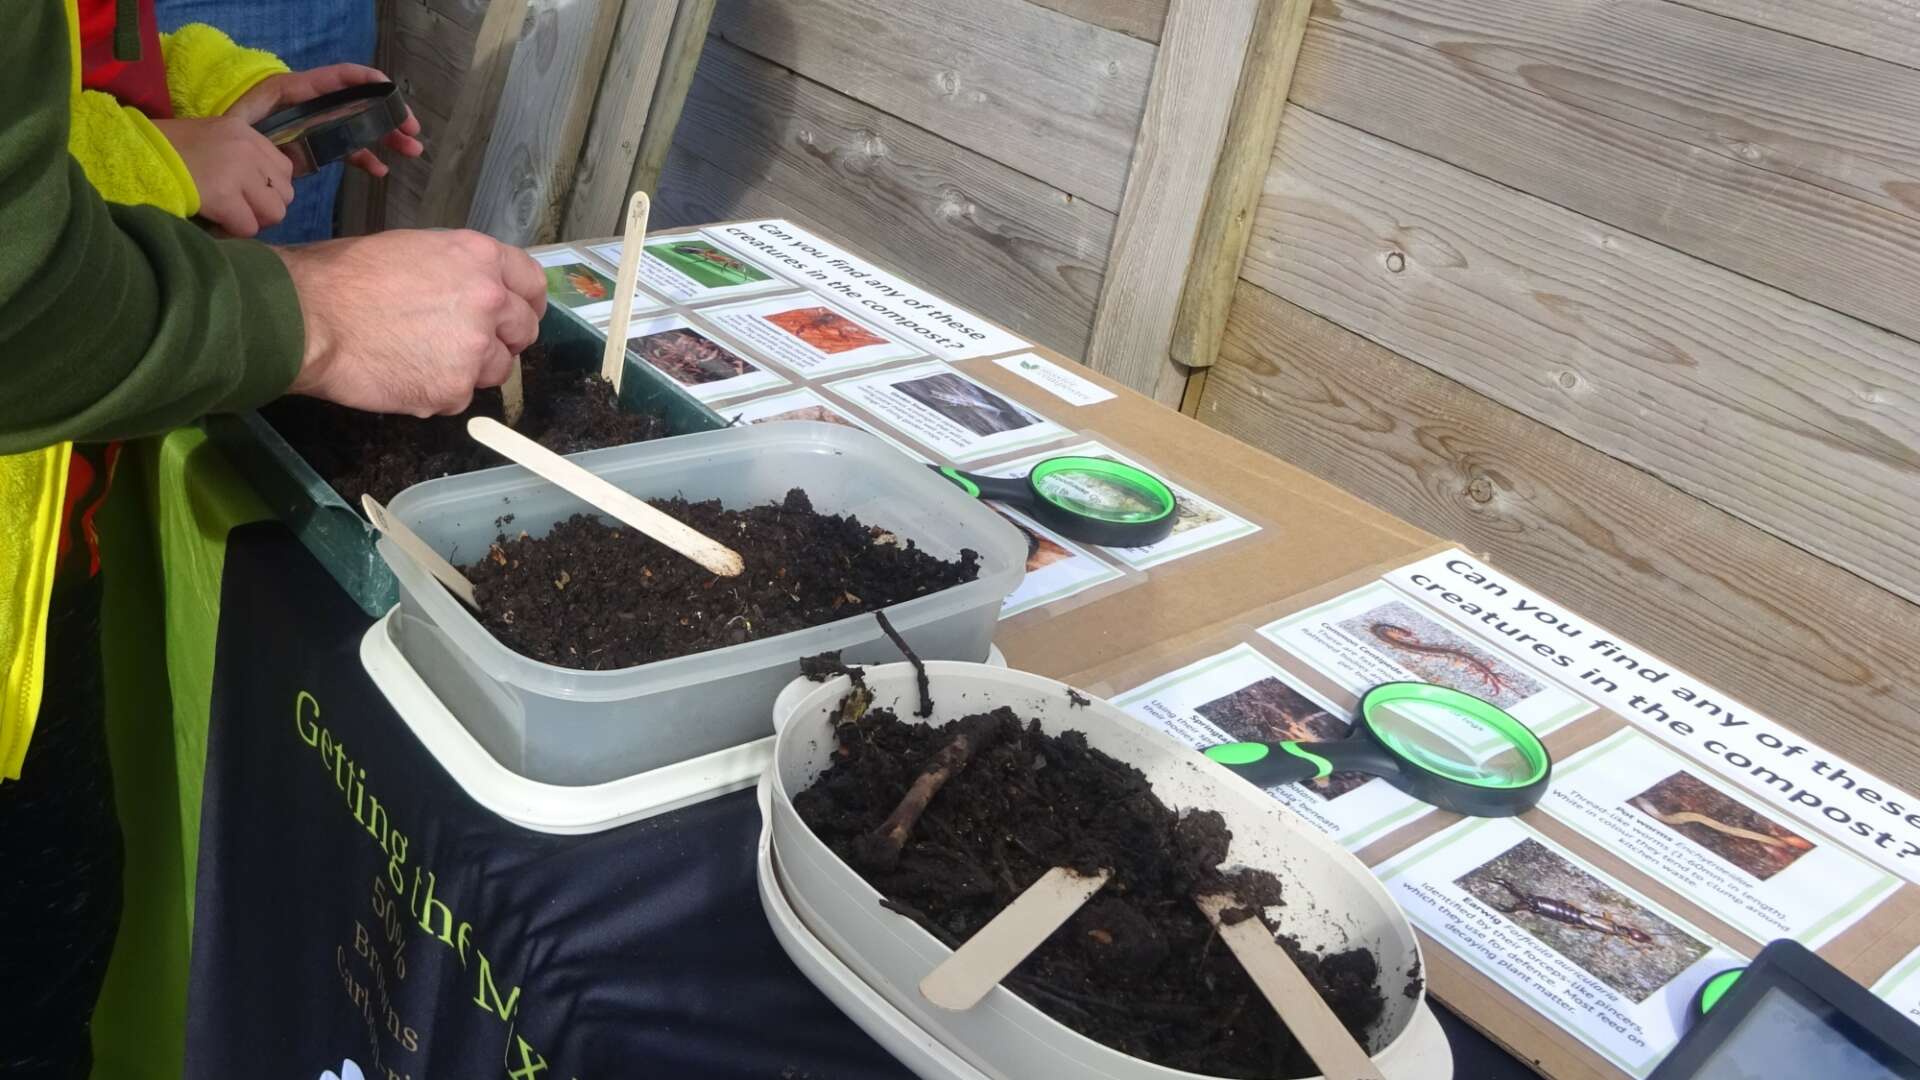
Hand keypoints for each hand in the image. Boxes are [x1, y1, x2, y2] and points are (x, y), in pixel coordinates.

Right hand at [152, 116, 292, 237]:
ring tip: (226, 217)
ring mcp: (237, 169)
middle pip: (286, 194)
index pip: (284, 170)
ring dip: (252, 221)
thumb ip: (241, 158)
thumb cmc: (165, 152)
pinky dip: (232, 232)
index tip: (245, 196)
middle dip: (263, 208)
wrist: (129, 153)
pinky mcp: (223, 194)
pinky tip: (213, 222)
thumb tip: (267, 193)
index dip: (268, 190)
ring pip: (274, 213)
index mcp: (244, 132)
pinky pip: (248, 227)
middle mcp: (247, 147)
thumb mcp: (210, 141)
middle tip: (237, 210)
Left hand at [227, 64, 424, 177]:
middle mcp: (312, 105)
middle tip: (412, 131)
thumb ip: (273, 124)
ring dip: (386, 138)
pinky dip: (365, 158)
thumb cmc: (226, 135)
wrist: (214, 159)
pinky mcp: (316, 146)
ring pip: (359, 127)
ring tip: (411, 150)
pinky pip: (347, 149)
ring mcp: (316, 126)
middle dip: (389, 115)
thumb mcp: (245, 123)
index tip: (391, 92)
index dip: (367, 82)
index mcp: (296, 91)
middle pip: (358, 103)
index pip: (338, 78)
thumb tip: (306, 129)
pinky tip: (380, 171)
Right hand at [276, 230, 548, 416]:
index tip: (519, 314)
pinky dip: (437, 391)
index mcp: (479, 257)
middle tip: (467, 343)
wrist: (306, 316)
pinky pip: (460, 396)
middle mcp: (489, 300)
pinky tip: (403, 374)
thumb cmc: (343, 277)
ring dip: (470, 368)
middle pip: (524, 330)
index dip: (526, 302)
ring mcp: (474, 348)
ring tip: (422, 357)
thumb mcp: (412, 250)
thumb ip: (456, 272)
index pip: (532, 282)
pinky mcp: (453, 389)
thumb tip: (473, 292)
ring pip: (496, 368)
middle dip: (503, 339)